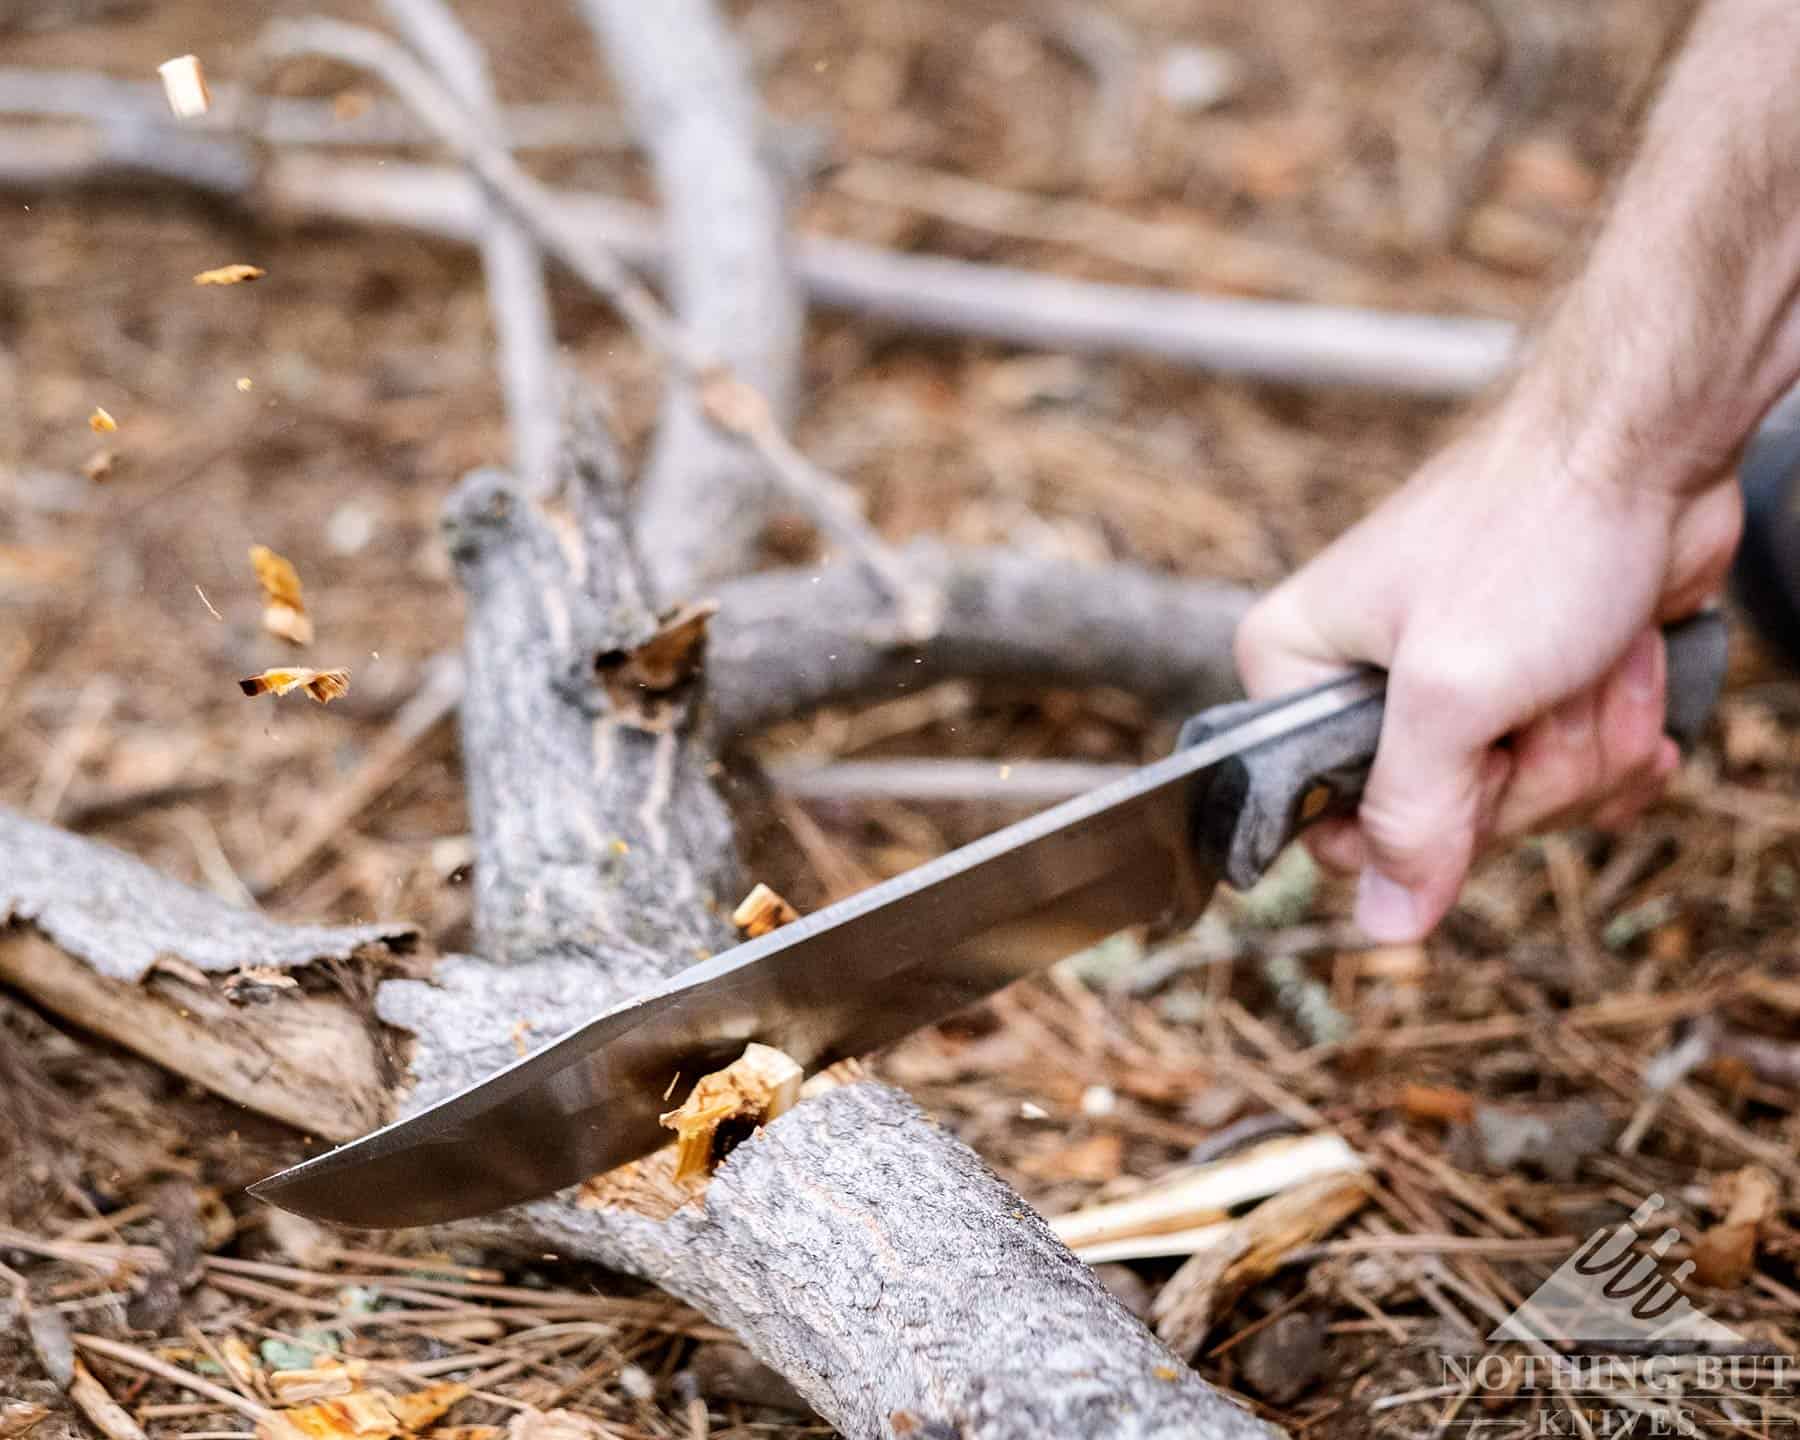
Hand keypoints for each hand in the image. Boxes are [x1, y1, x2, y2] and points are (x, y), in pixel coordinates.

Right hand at [1233, 406, 1741, 942]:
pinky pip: (1572, 781)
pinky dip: (1616, 737)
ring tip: (1586, 660)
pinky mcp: (1528, 691)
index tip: (1467, 765)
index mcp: (1295, 674)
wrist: (1650, 446)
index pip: (1323, 826)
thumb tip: (1384, 926)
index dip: (1412, 826)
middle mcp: (1360, 686)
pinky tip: (1622, 675)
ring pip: (1520, 808)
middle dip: (1523, 772)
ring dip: (1582, 744)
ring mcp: (1451, 693)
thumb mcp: (1452, 694)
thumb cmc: (1534, 531)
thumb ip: (1412, 818)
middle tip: (1538, 691)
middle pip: (1437, 826)